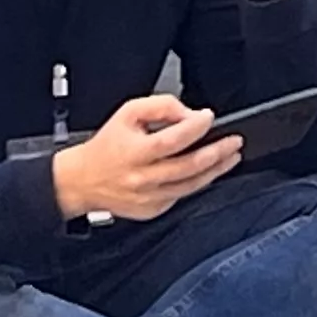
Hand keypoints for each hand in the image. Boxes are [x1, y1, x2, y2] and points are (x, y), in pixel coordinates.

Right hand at [48, 93, 237, 223]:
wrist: (82, 180)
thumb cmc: (106, 146)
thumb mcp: (128, 113)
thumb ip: (161, 106)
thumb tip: (189, 114)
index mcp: (135, 153)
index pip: (173, 140)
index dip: (195, 126)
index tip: (209, 117)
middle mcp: (142, 178)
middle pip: (189, 166)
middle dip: (218, 153)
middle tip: (234, 142)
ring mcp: (148, 198)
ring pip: (190, 186)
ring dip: (215, 170)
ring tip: (231, 157)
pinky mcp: (151, 210)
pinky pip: (180, 197)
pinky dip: (196, 184)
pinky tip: (207, 172)